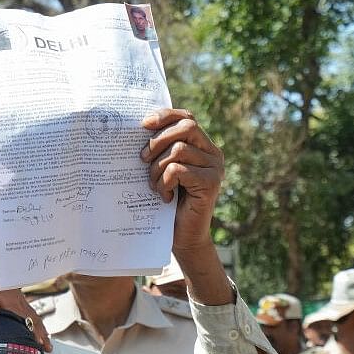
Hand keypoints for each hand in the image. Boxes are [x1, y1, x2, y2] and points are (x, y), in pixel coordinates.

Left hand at [0, 278, 52, 351]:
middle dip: (40, 336)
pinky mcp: (23, 305)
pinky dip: (40, 327)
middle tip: (47, 349)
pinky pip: (34, 317)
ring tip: (48, 346)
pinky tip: (43, 334)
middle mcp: (21, 306)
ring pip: (36, 321)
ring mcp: (23, 305)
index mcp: (12, 304)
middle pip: (33, 322)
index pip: (24, 319)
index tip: (37, 342)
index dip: (30, 331)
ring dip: (43, 333)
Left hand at [140, 109, 223, 253]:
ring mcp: (215, 168)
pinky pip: (178, 170)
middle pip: (186, 127)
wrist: (182, 237)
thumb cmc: (167, 202)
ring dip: (157, 168)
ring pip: (179, 150)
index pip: (186, 118)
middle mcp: (213, 153)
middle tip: (142, 159)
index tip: (143, 124)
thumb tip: (138, 128)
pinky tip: (165, 196)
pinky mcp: (211, 183)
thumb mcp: (161, 170)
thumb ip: (159, 150)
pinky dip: (164, 182)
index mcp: (202, 146)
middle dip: (158, 141)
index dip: (165, 116)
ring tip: (155, 186)